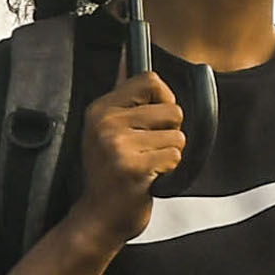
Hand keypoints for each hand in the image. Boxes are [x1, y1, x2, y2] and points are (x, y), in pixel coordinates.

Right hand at [58, 70, 186, 248]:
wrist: (97, 219)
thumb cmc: (109, 176)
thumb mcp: (106, 130)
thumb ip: (124, 98)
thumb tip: (130, 55)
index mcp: (100, 109)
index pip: (150, 80)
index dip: (163, 99)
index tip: (154, 119)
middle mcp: (106, 124)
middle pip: (171, 110)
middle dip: (169, 132)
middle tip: (146, 150)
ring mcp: (118, 146)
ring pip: (177, 137)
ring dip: (169, 154)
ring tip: (146, 166)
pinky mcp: (134, 168)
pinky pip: (175, 157)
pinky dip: (169, 171)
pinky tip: (149, 178)